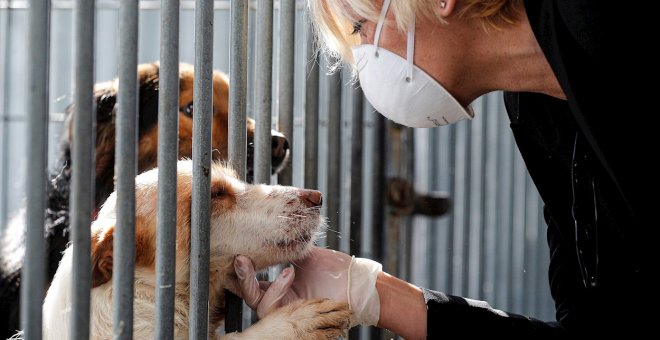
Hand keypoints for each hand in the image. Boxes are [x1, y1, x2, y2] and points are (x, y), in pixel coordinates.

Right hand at [228, 246, 381, 325]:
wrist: (357, 284)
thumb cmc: (337, 271)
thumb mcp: (308, 256)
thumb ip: (288, 248)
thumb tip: (270, 232)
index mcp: (282, 287)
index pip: (255, 282)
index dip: (242, 272)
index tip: (236, 255)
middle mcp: (281, 301)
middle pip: (249, 295)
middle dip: (241, 278)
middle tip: (239, 259)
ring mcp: (286, 310)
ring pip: (257, 304)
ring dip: (259, 284)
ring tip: (280, 267)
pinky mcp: (292, 317)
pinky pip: (270, 307)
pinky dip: (277, 289)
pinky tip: (289, 273)